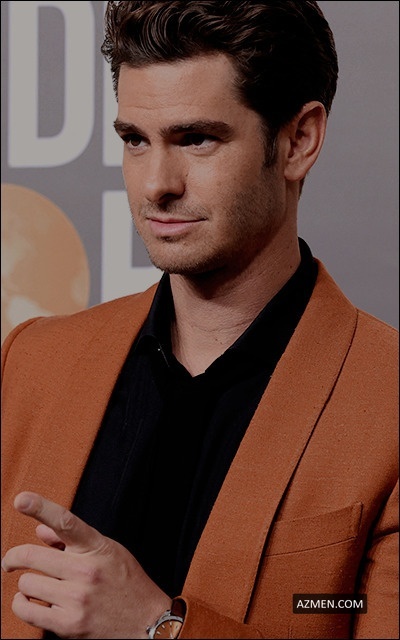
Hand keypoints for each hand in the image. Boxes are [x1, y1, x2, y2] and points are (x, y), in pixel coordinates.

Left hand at [1, 492, 171, 637]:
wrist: (147, 621)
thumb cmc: (126, 581)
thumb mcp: (107, 551)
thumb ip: (73, 540)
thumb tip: (40, 530)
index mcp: (96, 546)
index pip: (65, 521)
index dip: (41, 508)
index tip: (21, 499)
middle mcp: (86, 571)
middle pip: (32, 556)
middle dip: (14, 558)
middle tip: (10, 561)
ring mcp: (77, 598)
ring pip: (26, 583)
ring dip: (26, 584)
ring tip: (36, 585)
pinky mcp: (69, 625)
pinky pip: (27, 610)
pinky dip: (22, 604)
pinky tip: (30, 601)